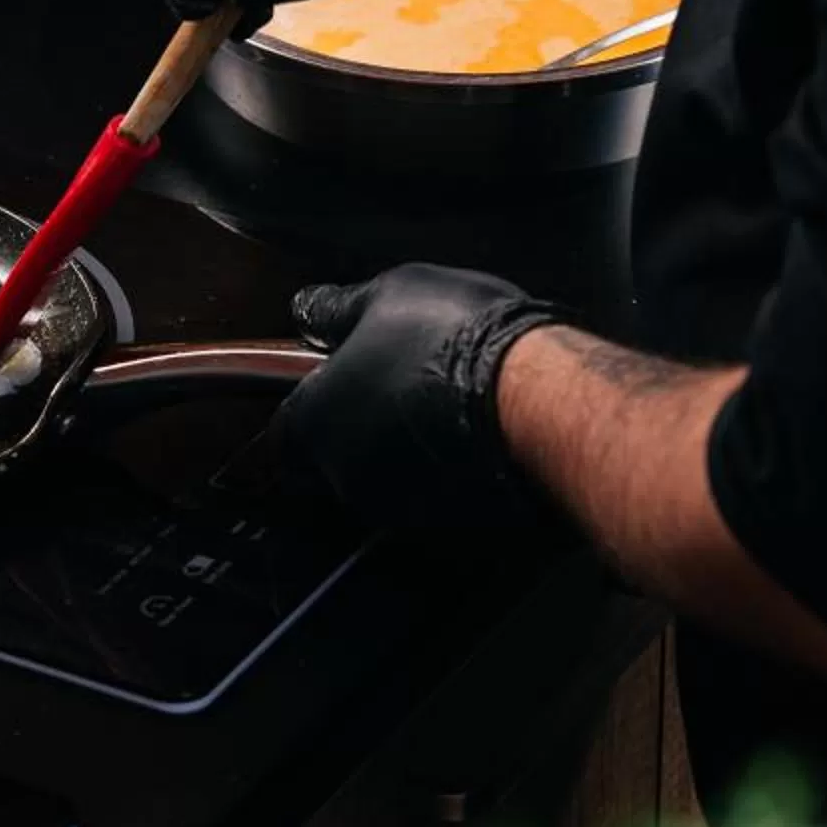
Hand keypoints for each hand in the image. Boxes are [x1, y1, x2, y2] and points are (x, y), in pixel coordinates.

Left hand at [277, 265, 569, 524]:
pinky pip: (439, 503)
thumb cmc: (459, 340)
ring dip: (409, 454)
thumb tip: (307, 309)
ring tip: (452, 408)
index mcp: (315, 424)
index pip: (286, 436)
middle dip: (366, 430)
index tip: (341, 385)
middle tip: (406, 386)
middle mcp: (345, 478)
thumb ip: (337, 310)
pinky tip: (481, 440)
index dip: (312, 409)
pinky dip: (450, 478)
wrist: (541, 401)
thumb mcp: (390, 293)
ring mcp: (398, 512)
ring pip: (391, 484)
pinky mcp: (449, 533)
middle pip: (339, 461)